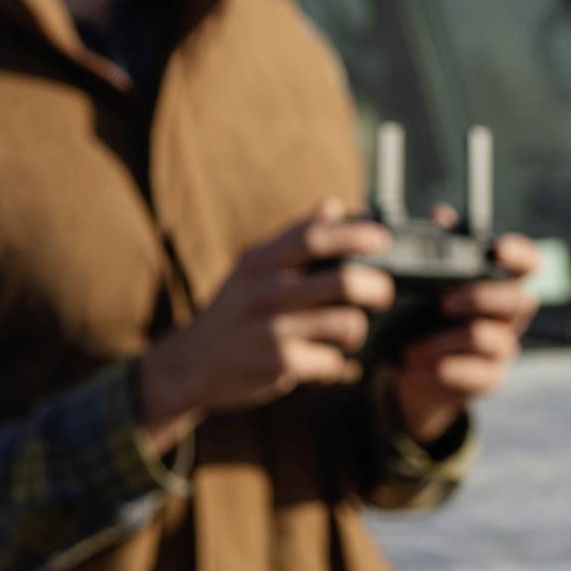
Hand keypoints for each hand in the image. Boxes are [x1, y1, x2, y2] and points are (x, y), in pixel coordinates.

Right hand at [138, 201, 392, 446]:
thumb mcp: (253, 268)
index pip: (314, 238)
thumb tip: (333, 205)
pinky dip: (336, 361)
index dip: (354, 234)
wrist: (188, 365)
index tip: (383, 239)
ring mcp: (270, 329)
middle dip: (376, 287)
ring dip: (358, 329)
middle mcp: (264, 292)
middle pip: (342, 281)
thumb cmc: (234, 310)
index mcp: (261, 262)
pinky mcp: (276, 364)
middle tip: (383, 294)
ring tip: (352, 332)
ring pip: (344, 322)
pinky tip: (326, 360)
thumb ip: (294, 238)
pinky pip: (330, 360)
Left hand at [390, 228, 541, 448]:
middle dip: (480, 298)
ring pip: (486, 337)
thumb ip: (437, 250)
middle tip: (443, 302)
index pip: (529, 263)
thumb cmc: (424, 317)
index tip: (499, 249)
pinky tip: (415, 368)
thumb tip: (441, 214)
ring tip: (410, 349)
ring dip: (443, 342)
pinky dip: (441, 370)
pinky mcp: (490, 378)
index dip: (521, 254)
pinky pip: (475, 374)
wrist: (414, 372)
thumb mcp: (425, 284)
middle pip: (519, 300)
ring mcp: (503, 348)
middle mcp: (510, 315)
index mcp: (500, 283)